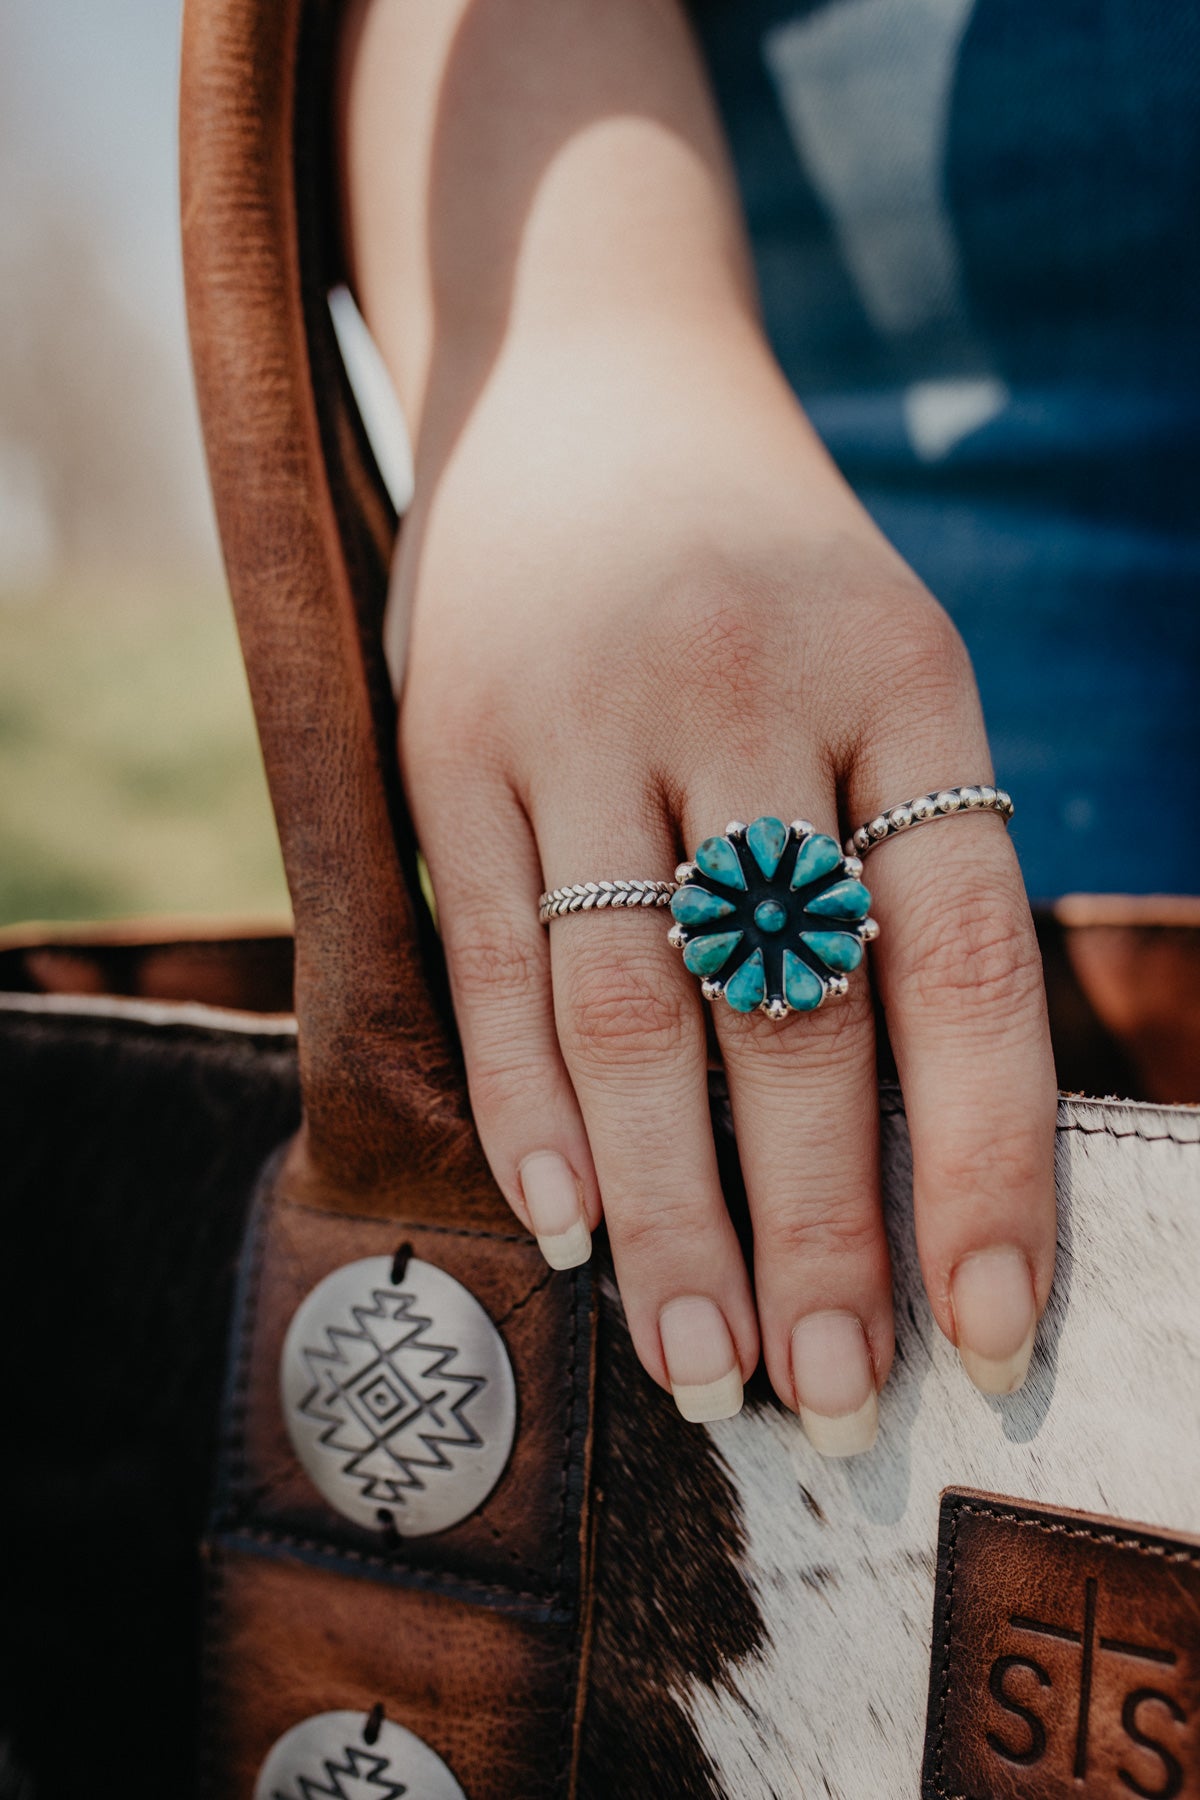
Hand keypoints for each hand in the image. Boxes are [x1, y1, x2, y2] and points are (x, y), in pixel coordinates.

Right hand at [394, 319, 1056, 1452]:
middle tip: (832, 1396)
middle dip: (818, 1231)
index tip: (987, 1332)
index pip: (964, 962)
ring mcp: (586, 715)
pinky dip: (530, 1109)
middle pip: (793, 1016)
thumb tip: (914, 1152)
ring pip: (632, 1014)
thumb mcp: (886, 670)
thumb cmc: (770, 579)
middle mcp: (750, 695)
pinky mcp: (456, 740)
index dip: (982, 1163)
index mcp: (905, 682)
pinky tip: (567, 1226)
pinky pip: (495, 956)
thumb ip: (900, 871)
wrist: (593, 382)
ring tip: (700, 1366)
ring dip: (669, 1213)